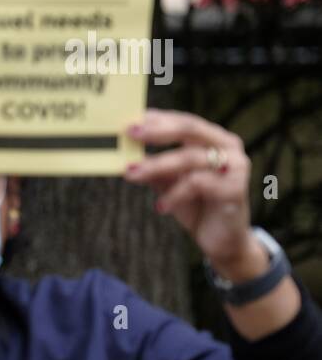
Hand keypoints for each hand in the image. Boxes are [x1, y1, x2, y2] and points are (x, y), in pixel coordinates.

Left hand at [123, 109, 263, 278]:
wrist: (221, 240)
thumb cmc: (195, 205)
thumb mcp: (169, 182)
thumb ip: (153, 166)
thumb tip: (124, 152)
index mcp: (214, 140)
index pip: (184, 121)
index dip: (159, 119)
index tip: (132, 120)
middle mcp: (228, 148)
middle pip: (191, 129)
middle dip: (158, 131)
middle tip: (131, 134)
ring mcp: (235, 166)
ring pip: (189, 157)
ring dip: (156, 165)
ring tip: (131, 175)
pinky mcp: (235, 189)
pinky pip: (197, 184)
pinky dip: (174, 194)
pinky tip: (160, 207)